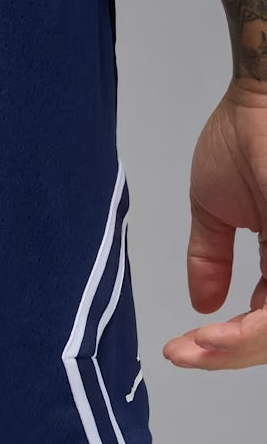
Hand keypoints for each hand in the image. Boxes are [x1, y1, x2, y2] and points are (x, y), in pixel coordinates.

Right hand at [165, 80, 266, 369]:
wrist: (264, 90)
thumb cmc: (248, 132)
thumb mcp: (215, 206)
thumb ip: (209, 256)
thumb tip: (199, 303)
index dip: (229, 341)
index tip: (184, 346)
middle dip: (231, 353)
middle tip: (187, 353)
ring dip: (237, 348)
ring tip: (196, 348)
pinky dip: (250, 331)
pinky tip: (213, 335)